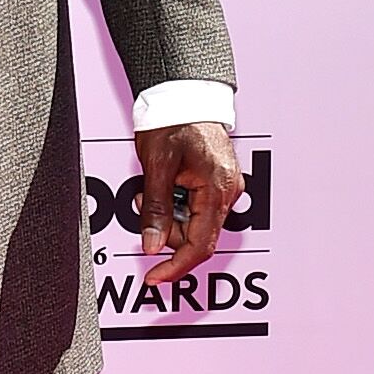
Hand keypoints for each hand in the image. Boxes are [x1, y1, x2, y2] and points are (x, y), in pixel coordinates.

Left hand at [134, 119, 242, 287]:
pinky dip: (177, 204)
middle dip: (166, 229)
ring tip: (155, 183)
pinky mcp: (218, 184)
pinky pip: (196, 208)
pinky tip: (168, 183)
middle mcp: (228, 192)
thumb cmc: (174, 121)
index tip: (154, 278)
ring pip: (194, 224)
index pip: (199, 245)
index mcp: (217, 189)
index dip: (175, 267)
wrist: (185, 95)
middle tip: (145, 199)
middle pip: (196, 236)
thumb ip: (156, 209)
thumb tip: (153, 245)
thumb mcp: (156, 166)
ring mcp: (226, 188)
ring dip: (169, 214)